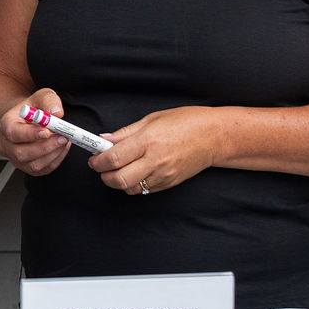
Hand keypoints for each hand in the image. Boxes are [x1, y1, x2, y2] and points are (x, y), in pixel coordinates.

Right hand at [0, 88, 73, 177]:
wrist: (29, 121)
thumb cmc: (33, 110)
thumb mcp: (41, 97)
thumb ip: (48, 101)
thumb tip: (56, 113)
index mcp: (6, 125)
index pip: (14, 133)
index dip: (30, 134)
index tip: (47, 132)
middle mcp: (8, 144)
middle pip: (22, 153)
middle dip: (45, 147)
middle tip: (62, 137)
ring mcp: (17, 158)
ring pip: (34, 165)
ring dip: (53, 154)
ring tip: (64, 140)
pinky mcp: (29, 167)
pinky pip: (44, 169)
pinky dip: (56, 160)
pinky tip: (61, 147)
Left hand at [89, 106, 220, 195]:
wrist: (215, 137)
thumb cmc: (186, 122)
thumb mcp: (152, 119)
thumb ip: (125, 133)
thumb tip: (105, 139)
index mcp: (148, 141)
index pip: (113, 158)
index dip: (97, 161)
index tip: (93, 158)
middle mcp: (155, 160)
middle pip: (119, 179)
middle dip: (103, 175)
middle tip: (100, 167)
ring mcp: (164, 174)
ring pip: (130, 188)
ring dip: (118, 181)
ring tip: (117, 169)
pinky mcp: (170, 183)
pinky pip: (145, 189)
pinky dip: (134, 184)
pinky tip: (133, 173)